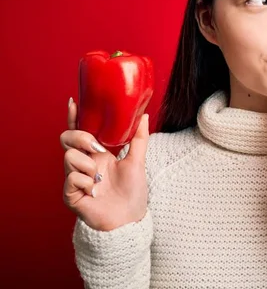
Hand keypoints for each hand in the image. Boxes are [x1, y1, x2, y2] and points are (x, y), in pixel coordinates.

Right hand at [60, 98, 149, 230]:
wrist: (129, 219)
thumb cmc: (133, 193)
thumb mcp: (138, 161)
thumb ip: (139, 138)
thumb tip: (144, 114)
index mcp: (98, 154)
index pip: (82, 132)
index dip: (75, 117)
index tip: (74, 101)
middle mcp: (84, 164)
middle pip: (67, 139)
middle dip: (79, 137)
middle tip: (96, 147)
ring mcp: (75, 178)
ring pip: (68, 157)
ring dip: (87, 164)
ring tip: (99, 178)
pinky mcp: (70, 194)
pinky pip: (71, 179)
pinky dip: (84, 182)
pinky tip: (94, 191)